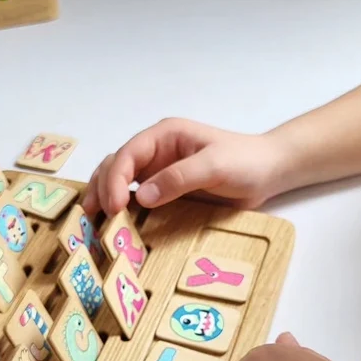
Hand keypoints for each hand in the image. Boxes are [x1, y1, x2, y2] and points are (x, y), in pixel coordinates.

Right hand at [82, 118, 282, 216]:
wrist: (268, 172)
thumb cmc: (245, 162)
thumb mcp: (215, 166)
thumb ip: (179, 178)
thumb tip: (142, 196)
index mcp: (164, 136)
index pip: (128, 154)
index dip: (115, 179)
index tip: (115, 206)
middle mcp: (156, 152)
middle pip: (116, 165)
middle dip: (100, 188)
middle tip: (94, 216)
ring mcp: (158, 171)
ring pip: (119, 180)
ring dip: (104, 197)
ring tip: (92, 220)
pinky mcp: (165, 190)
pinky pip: (137, 198)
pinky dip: (121, 209)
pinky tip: (113, 224)